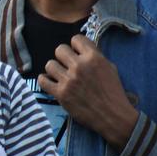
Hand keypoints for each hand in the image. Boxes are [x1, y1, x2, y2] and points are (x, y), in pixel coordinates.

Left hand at [38, 35, 136, 149]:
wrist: (112, 116)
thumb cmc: (113, 92)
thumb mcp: (110, 68)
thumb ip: (95, 56)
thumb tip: (81, 49)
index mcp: (93, 57)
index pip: (76, 39)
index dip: (76, 46)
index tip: (77, 53)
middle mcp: (79, 66)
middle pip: (60, 49)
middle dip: (63, 57)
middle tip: (68, 66)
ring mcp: (69, 80)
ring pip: (50, 64)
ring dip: (54, 69)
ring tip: (60, 75)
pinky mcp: (61, 94)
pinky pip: (42, 80)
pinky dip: (45, 80)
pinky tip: (50, 82)